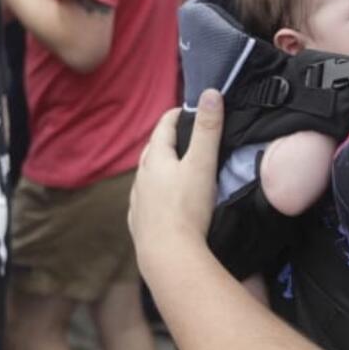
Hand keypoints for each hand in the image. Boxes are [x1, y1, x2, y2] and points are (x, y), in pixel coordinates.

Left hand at [129, 89, 221, 265]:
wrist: (168, 256)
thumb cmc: (186, 208)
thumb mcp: (202, 164)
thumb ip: (208, 129)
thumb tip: (210, 93)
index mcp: (156, 159)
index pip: (164, 127)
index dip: (177, 115)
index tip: (188, 109)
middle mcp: (141, 178)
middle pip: (152, 151)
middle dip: (166, 140)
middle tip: (183, 136)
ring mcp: (138, 202)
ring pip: (147, 177)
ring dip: (159, 169)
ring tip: (174, 168)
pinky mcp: (139, 224)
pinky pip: (145, 202)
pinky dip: (154, 195)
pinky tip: (161, 202)